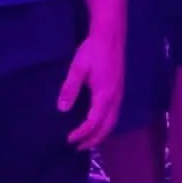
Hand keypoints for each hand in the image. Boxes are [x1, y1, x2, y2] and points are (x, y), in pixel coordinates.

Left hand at [59, 27, 123, 149]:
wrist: (111, 35)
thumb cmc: (93, 50)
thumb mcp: (78, 68)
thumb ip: (70, 88)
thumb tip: (62, 109)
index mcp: (105, 95)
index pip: (93, 122)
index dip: (82, 133)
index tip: (69, 140)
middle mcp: (115, 98)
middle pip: (106, 127)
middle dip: (93, 139)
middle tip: (78, 147)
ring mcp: (119, 95)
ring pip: (112, 122)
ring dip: (100, 133)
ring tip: (86, 139)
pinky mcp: (119, 90)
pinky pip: (114, 114)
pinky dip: (105, 124)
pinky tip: (96, 123)